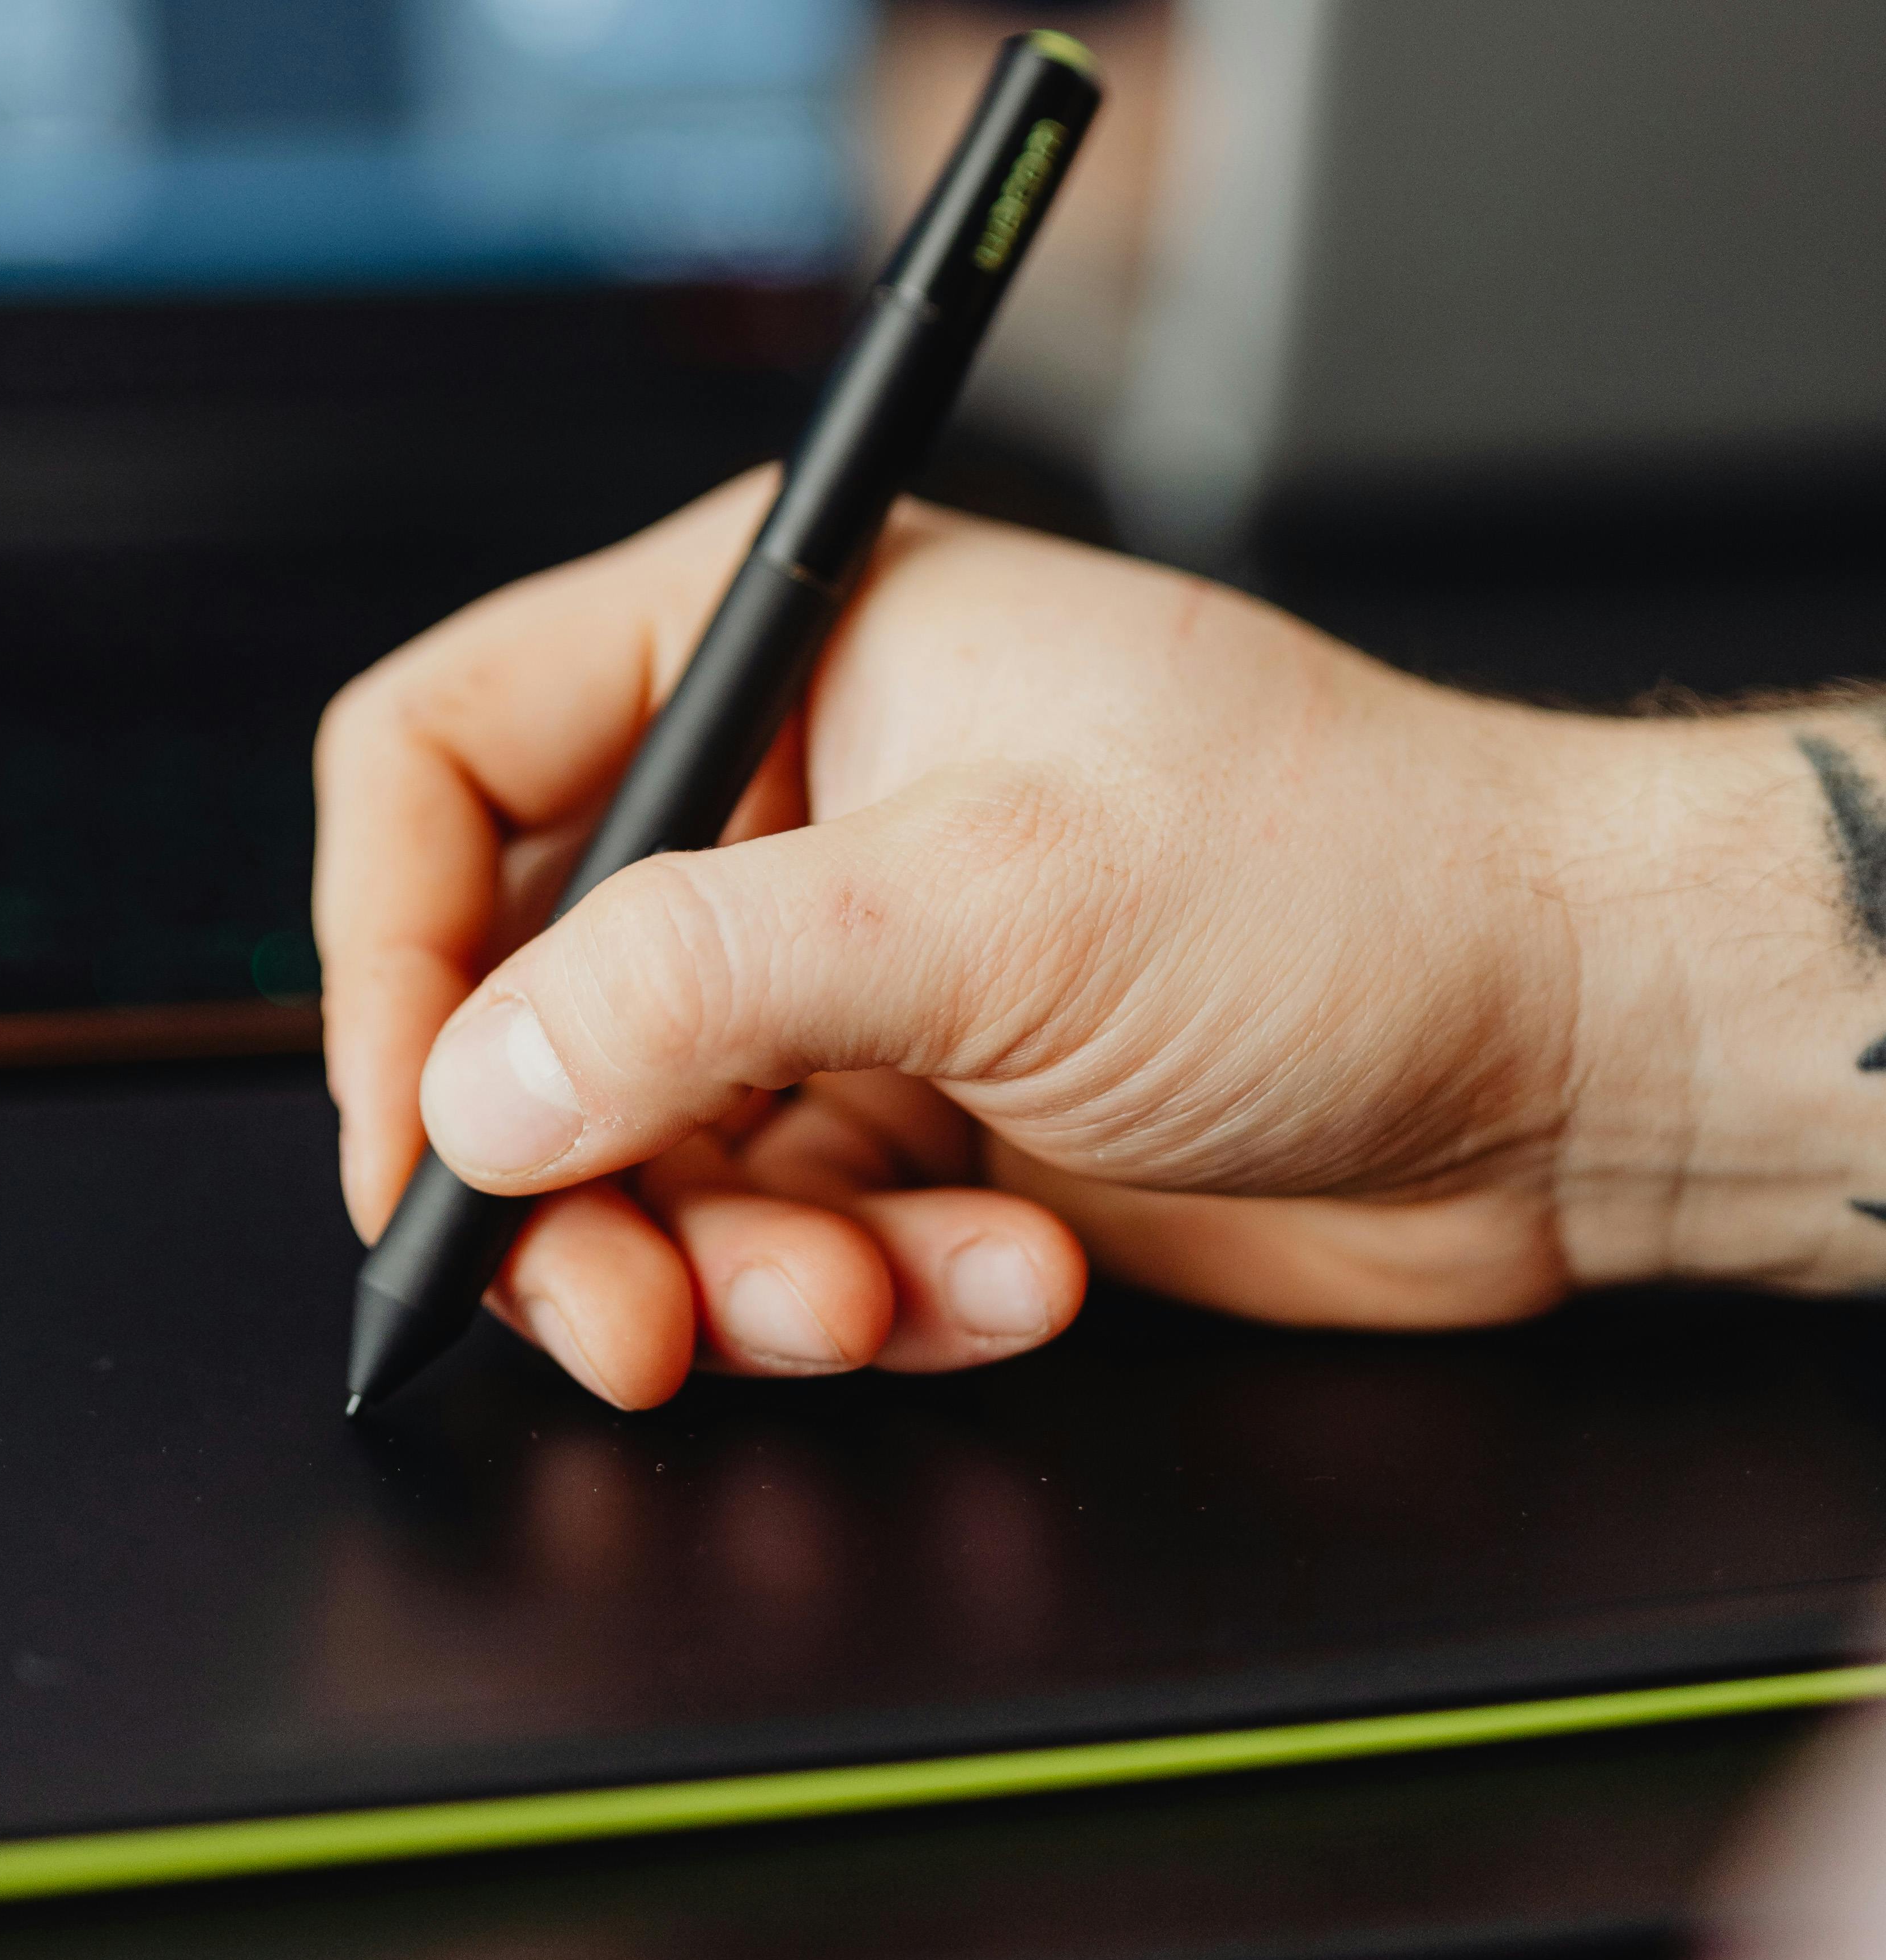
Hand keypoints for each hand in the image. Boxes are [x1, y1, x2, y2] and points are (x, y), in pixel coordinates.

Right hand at [314, 478, 1641, 1409]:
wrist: (1574, 1045)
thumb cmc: (1343, 872)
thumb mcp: (994, 904)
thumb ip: (702, 986)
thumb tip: (474, 1091)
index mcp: (770, 643)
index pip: (444, 759)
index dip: (385, 948)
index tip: (411, 1127)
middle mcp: (784, 801)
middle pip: (520, 1001)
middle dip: (565, 1184)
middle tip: (625, 1317)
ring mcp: (848, 969)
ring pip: (643, 1156)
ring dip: (732, 1271)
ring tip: (865, 1302)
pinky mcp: (919, 1119)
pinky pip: (781, 1240)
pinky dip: (867, 1294)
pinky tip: (1007, 1275)